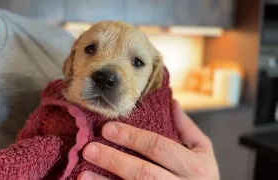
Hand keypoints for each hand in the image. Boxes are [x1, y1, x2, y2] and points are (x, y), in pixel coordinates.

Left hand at [77, 100, 218, 179]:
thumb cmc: (202, 176)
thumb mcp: (202, 151)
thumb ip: (187, 128)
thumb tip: (172, 102)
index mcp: (194, 166)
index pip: (159, 148)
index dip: (133, 137)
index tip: (108, 128)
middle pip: (143, 173)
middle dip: (115, 160)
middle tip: (89, 148)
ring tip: (82, 173)